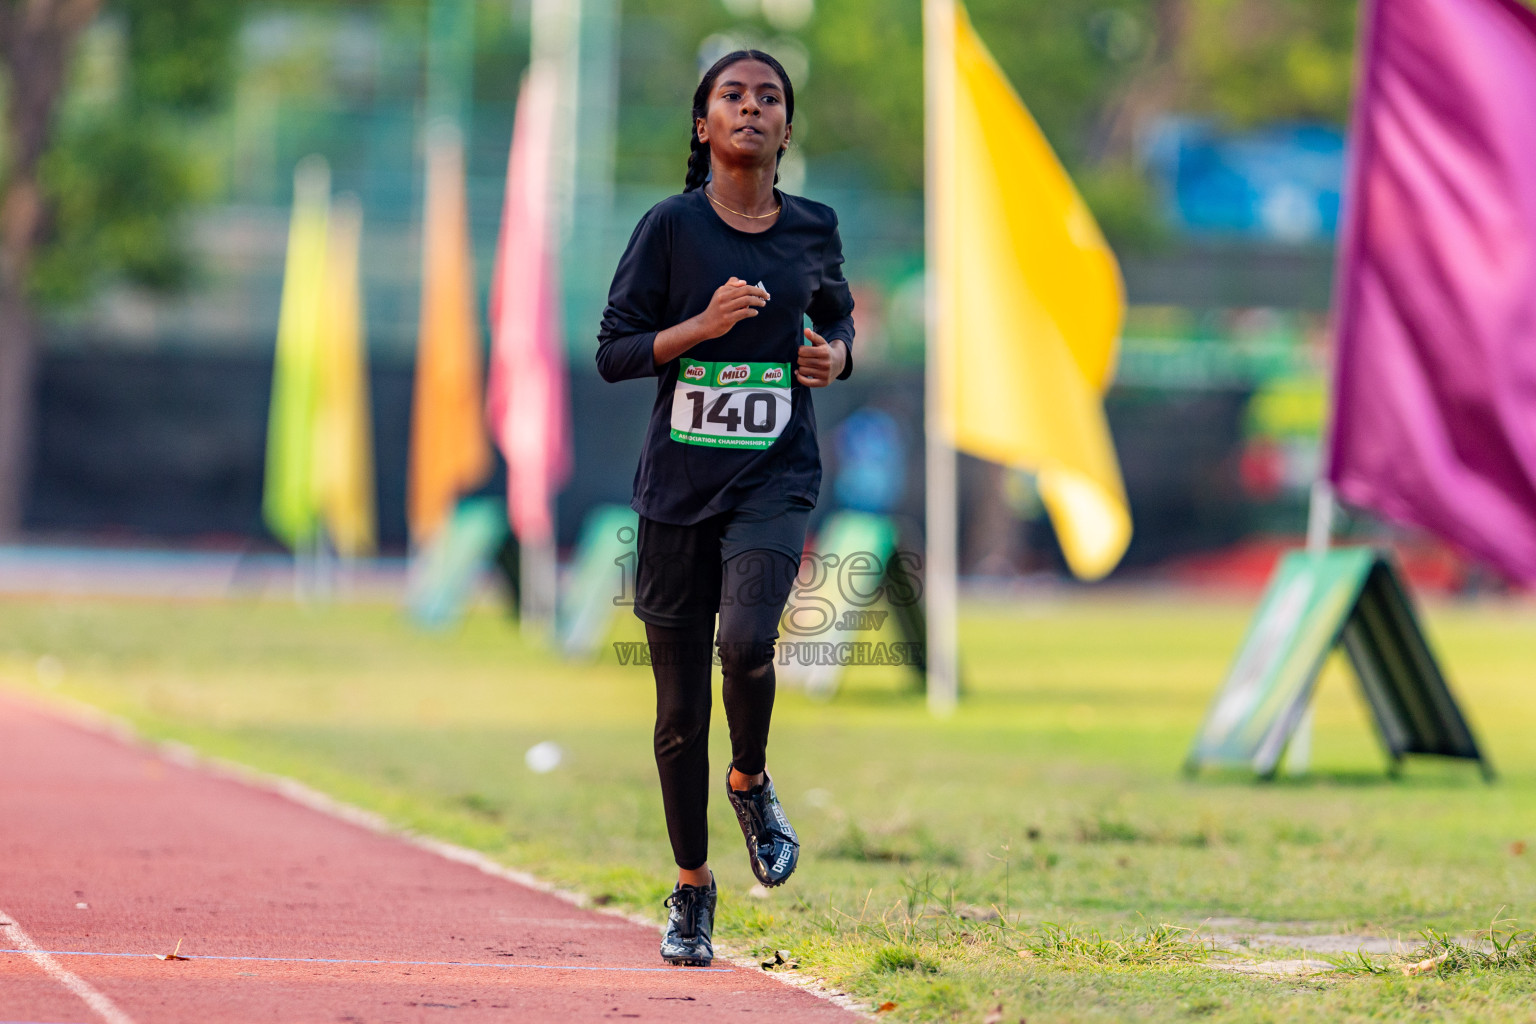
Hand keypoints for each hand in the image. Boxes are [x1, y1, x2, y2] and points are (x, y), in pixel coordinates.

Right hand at [653, 277, 768, 365]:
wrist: (704, 325)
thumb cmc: (715, 309)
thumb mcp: (719, 294)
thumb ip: (730, 285)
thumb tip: (743, 281)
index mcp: (722, 290)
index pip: (743, 286)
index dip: (755, 288)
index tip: (762, 292)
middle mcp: (723, 297)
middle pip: (746, 291)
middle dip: (759, 292)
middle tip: (767, 296)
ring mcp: (725, 308)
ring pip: (747, 301)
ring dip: (758, 302)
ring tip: (762, 304)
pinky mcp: (728, 318)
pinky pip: (744, 313)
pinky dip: (752, 312)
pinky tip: (755, 313)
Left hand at [795, 329, 844, 386]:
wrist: (838, 363)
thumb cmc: (826, 352)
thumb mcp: (821, 342)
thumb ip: (813, 336)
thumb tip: (806, 330)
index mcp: (824, 352)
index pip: (802, 351)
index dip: (800, 350)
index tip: (803, 351)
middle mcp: (825, 364)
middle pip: (801, 361)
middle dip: (800, 359)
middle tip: (805, 359)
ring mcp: (824, 374)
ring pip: (802, 371)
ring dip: (801, 368)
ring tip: (806, 365)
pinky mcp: (823, 383)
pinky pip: (806, 382)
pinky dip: (800, 378)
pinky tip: (799, 373)